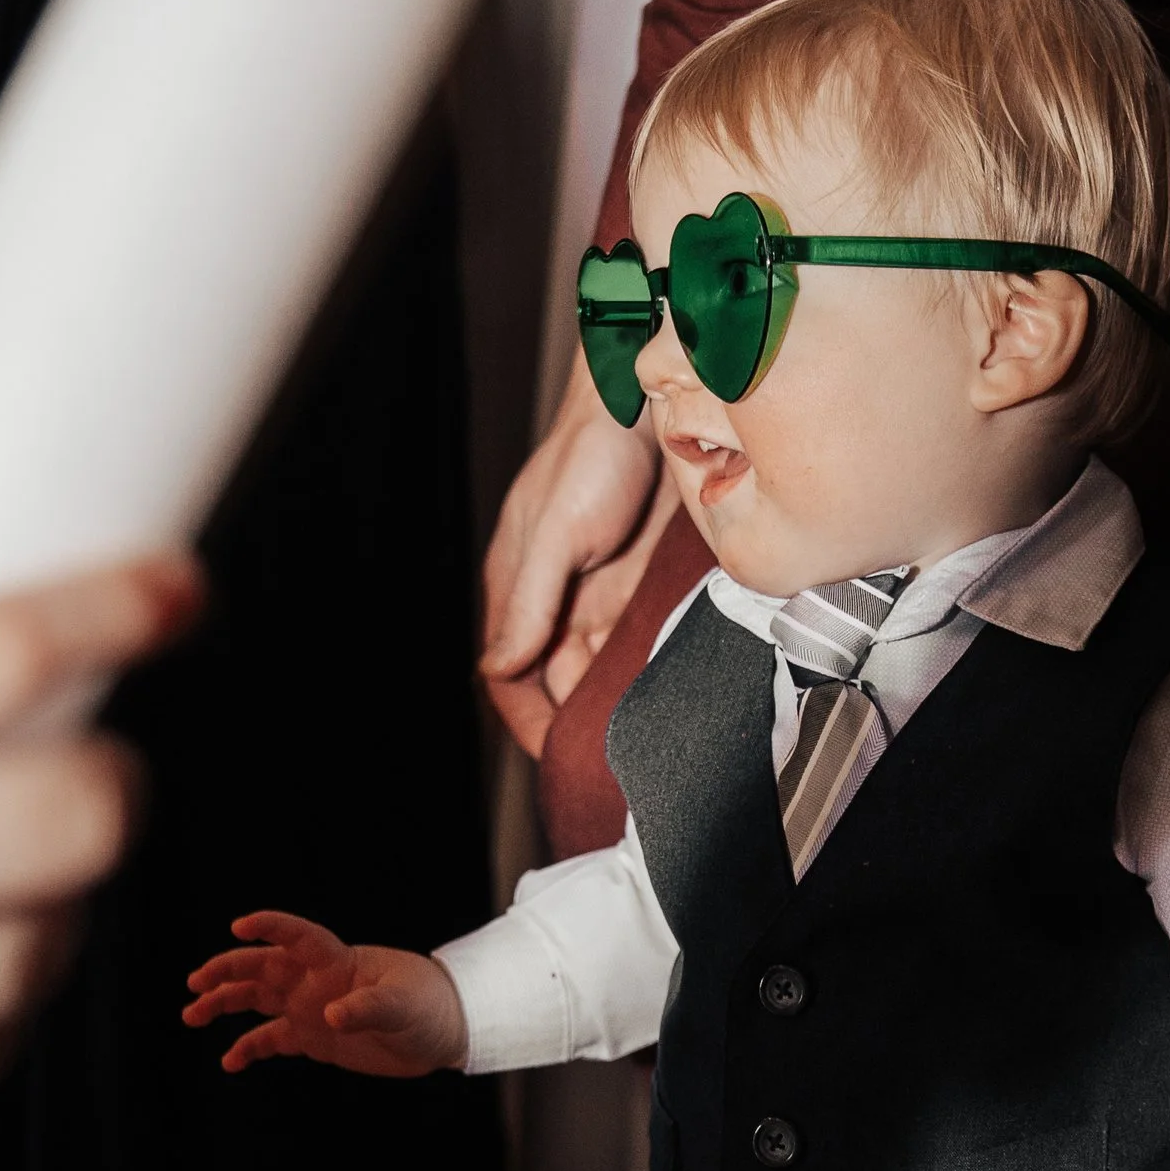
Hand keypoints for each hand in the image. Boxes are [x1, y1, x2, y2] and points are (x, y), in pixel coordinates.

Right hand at [182, 912, 467, 1079]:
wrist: (443, 1031)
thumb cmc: (429, 1007)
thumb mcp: (404, 1007)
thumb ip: (369, 1008)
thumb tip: (331, 1015)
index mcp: (337, 962)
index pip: (298, 937)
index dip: (270, 928)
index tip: (240, 926)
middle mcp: (315, 981)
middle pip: (262, 968)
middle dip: (227, 971)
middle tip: (195, 982)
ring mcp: (310, 1008)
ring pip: (256, 1000)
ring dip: (224, 1004)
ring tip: (191, 1015)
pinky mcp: (313, 1037)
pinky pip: (271, 1039)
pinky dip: (248, 1048)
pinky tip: (229, 1062)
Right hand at [478, 345, 669, 752]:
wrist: (655, 406)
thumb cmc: (590, 455)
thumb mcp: (556, 531)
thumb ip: (530, 601)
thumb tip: (499, 666)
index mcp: (519, 590)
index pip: (511, 676)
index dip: (528, 721)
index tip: (555, 758)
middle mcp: (557, 600)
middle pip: (558, 682)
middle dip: (576, 722)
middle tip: (609, 763)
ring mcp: (601, 594)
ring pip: (601, 669)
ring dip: (615, 701)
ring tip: (642, 739)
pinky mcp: (643, 584)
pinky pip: (641, 642)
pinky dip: (649, 669)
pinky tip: (670, 693)